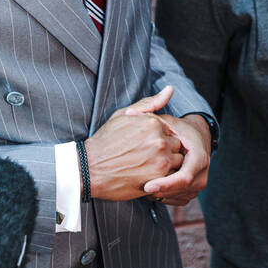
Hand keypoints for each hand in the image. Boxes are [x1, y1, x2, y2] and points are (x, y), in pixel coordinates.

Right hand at [84, 87, 183, 201]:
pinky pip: (173, 176)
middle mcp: (160, 140)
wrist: (89, 168)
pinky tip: (149, 175)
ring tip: (149, 166)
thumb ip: (150, 103)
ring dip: (168, 164)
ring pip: (178, 161)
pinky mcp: (158, 178)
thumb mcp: (123, 115)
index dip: (162, 137)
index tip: (148, 144)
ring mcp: (161, 160)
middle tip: (149, 156)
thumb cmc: (105, 141)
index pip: (172, 129)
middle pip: (177, 145)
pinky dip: (165, 177)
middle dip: (167, 150)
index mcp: (154, 123)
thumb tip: (171, 89)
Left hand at [141, 113, 211, 206]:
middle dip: (161, 192)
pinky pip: (179, 201)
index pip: (184, 177)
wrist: (197, 137)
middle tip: (141, 189)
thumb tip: (129, 113)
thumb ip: (148, 116)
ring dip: (162, 195)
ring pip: (179, 198)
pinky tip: (154, 188)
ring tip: (145, 186)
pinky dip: (165, 197)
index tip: (146, 186)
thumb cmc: (178, 129)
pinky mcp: (194, 190)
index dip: (165, 184)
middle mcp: (203, 172)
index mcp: (199, 156)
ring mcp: (200, 183)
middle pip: (181, 191)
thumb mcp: (166, 121)